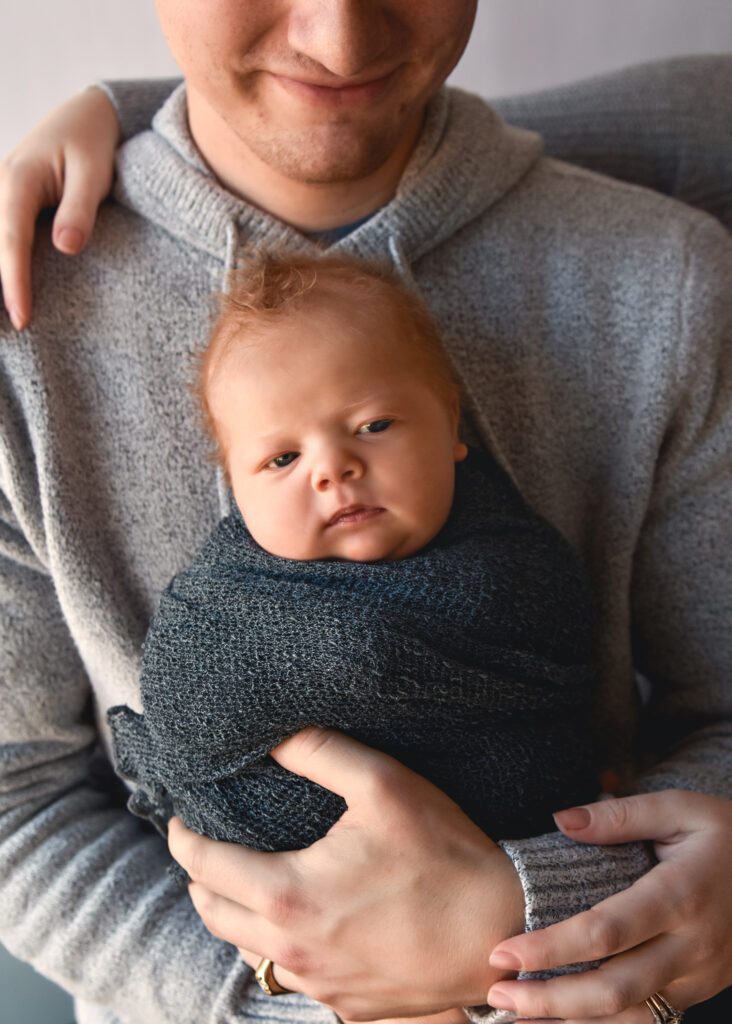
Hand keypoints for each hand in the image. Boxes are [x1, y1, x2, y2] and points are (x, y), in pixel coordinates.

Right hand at [0, 86, 118, 328]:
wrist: (86, 116)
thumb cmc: (93, 143)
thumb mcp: (94, 173)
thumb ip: (80, 210)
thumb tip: (64, 248)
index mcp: (18, 182)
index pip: (11, 241)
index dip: (14, 283)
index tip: (22, 318)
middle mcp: (0, 190)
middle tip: (5, 337)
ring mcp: (0, 199)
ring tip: (5, 330)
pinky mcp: (8, 208)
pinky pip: (2, 241)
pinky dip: (2, 266)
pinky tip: (5, 298)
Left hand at [168, 726, 524, 1020]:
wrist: (504, 930)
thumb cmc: (446, 856)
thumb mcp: (384, 786)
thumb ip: (320, 753)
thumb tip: (270, 734)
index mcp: (289, 896)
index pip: (204, 867)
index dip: (183, 838)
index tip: (180, 818)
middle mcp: (294, 950)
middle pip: (214, 916)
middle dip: (199, 879)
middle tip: (207, 847)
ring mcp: (321, 985)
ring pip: (249, 952)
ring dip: (236, 915)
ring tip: (247, 880)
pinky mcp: (349, 1005)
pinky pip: (294, 977)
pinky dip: (279, 945)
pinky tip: (303, 920)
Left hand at [487, 790, 731, 1021]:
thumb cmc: (725, 834)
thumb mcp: (680, 807)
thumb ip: (621, 814)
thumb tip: (562, 820)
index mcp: (680, 896)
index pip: (605, 932)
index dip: (550, 948)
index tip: (502, 951)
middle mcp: (691, 947)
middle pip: (613, 988)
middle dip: (550, 998)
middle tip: (497, 993)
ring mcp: (700, 978)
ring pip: (631, 1015)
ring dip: (571, 1021)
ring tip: (517, 1015)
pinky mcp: (700, 992)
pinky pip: (648, 1019)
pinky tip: (563, 1020)